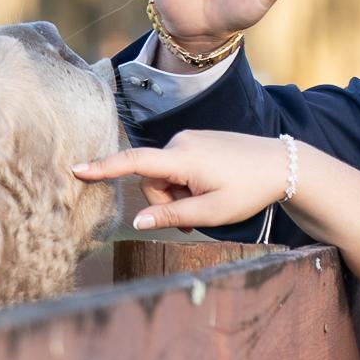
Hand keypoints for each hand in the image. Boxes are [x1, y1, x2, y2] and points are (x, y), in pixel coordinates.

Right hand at [73, 130, 291, 231]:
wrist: (282, 164)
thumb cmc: (249, 190)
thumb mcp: (211, 212)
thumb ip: (172, 217)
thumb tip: (138, 222)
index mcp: (182, 158)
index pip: (134, 163)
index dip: (104, 168)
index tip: (76, 169)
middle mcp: (181, 141)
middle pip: (152, 179)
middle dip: (167, 201)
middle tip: (198, 217)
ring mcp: (190, 138)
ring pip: (166, 175)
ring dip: (179, 193)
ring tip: (209, 201)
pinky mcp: (198, 139)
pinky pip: (179, 165)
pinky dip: (188, 182)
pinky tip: (212, 188)